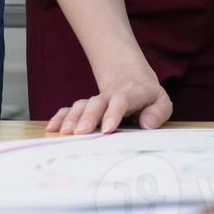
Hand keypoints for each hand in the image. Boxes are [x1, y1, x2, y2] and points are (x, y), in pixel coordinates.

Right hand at [46, 68, 172, 134]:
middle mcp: (110, 96)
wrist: (132, 81)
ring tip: (64, 133)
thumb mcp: (161, 102)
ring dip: (71, 118)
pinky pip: (70, 109)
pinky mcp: (85, 106)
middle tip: (80, 133)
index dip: (114, 113)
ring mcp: (96, 100)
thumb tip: (147, 124)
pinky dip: (60, 117)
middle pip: (97, 103)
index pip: (122, 101)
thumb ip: (158, 112)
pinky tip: (52, 128)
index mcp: (131, 94)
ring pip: (82, 105)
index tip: (107, 129)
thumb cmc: (148, 98)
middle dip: (88, 117)